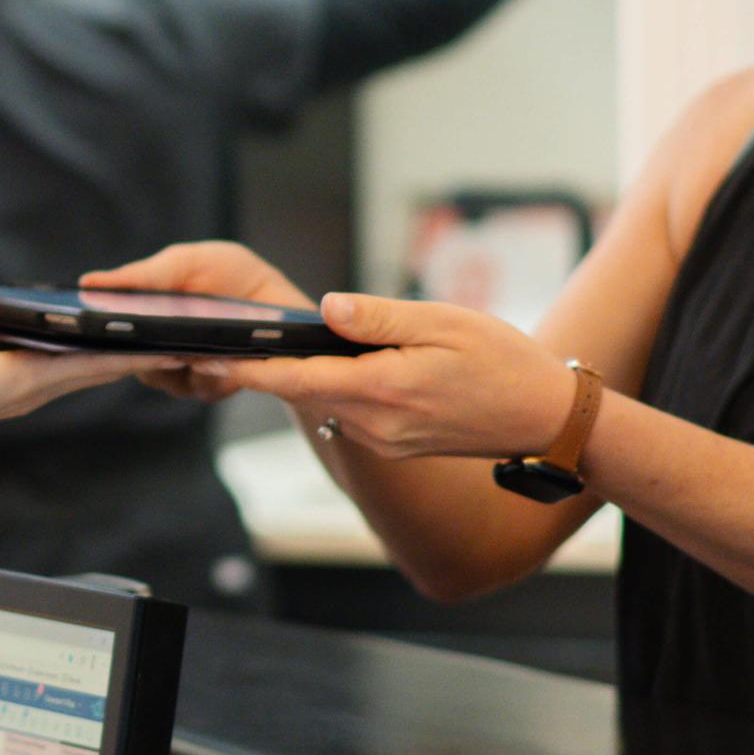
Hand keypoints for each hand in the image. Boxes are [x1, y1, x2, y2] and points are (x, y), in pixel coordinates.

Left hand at [0, 205, 160, 459]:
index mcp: (17, 362)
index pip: (72, 347)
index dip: (104, 332)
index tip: (137, 315)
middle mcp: (31, 379)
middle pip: (96, 361)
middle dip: (134, 348)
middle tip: (177, 330)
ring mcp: (32, 384)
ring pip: (98, 366)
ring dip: (137, 354)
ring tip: (179, 339)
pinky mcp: (24, 381)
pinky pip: (80, 366)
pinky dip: (115, 358)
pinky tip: (144, 346)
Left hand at [88, 250, 571, 459]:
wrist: (547, 420)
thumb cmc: (504, 362)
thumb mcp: (444, 323)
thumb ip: (379, 318)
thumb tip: (326, 310)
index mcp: (384, 389)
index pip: (297, 379)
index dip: (248, 367)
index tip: (205, 356)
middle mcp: (376, 423)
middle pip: (304, 392)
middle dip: (260, 370)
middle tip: (209, 346)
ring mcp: (384, 440)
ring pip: (326, 402)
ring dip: (296, 379)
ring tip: (257, 349)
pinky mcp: (394, 444)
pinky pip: (350, 412)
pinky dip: (331, 389)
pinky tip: (326, 366)